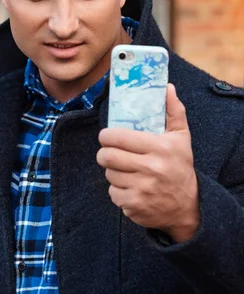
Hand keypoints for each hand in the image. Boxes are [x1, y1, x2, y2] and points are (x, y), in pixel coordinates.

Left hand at [97, 84, 198, 242]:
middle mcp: (151, 168)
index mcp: (160, 147)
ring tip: (125, 170)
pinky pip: (113, 193)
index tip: (107, 137)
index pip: (118, 137)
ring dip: (113, 172)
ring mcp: (142, 188)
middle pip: (107, 156)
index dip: (106, 136)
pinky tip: (130, 187)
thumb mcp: (181, 138)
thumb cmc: (180, 167)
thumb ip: (173, 111)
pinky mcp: (134, 205)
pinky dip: (118, 191)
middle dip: (105, 153)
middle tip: (110, 153)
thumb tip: (167, 87)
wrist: (187, 206)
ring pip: (109, 174)